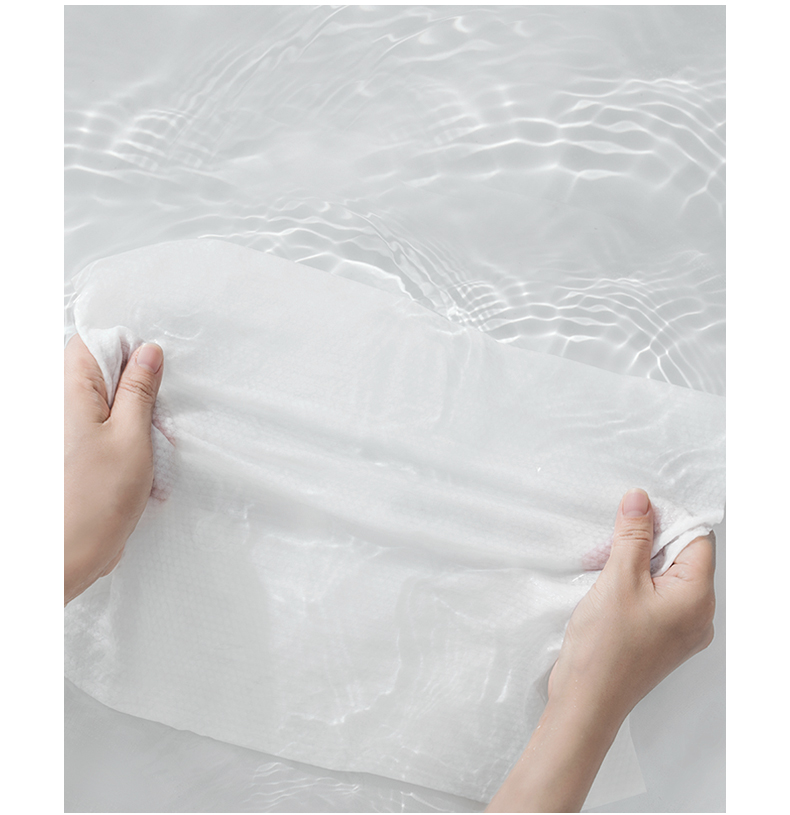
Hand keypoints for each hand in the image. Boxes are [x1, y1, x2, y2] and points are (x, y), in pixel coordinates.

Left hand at [64, 334, 163, 604]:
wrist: (61, 557)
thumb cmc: (94, 502)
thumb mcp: (133, 437)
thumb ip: (139, 390)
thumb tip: (148, 353)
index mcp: (66, 390)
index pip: (92, 342)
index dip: (126, 352)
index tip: (150, 377)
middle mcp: (52, 403)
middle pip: (96, 372)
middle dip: (130, 390)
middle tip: (152, 420)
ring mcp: (56, 428)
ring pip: (99, 402)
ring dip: (126, 418)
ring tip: (141, 450)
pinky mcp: (62, 451)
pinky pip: (93, 428)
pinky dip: (115, 439)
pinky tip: (127, 466)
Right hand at [487, 488, 715, 811]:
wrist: (587, 700)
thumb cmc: (605, 647)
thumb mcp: (617, 579)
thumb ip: (632, 536)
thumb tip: (641, 500)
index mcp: (697, 598)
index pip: (695, 540)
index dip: (666, 519)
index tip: (633, 512)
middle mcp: (697, 615)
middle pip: (680, 556)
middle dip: (645, 540)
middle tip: (611, 539)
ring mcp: (680, 629)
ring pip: (664, 576)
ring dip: (635, 561)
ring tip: (603, 564)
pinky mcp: (660, 637)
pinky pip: (655, 596)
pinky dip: (632, 582)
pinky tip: (606, 584)